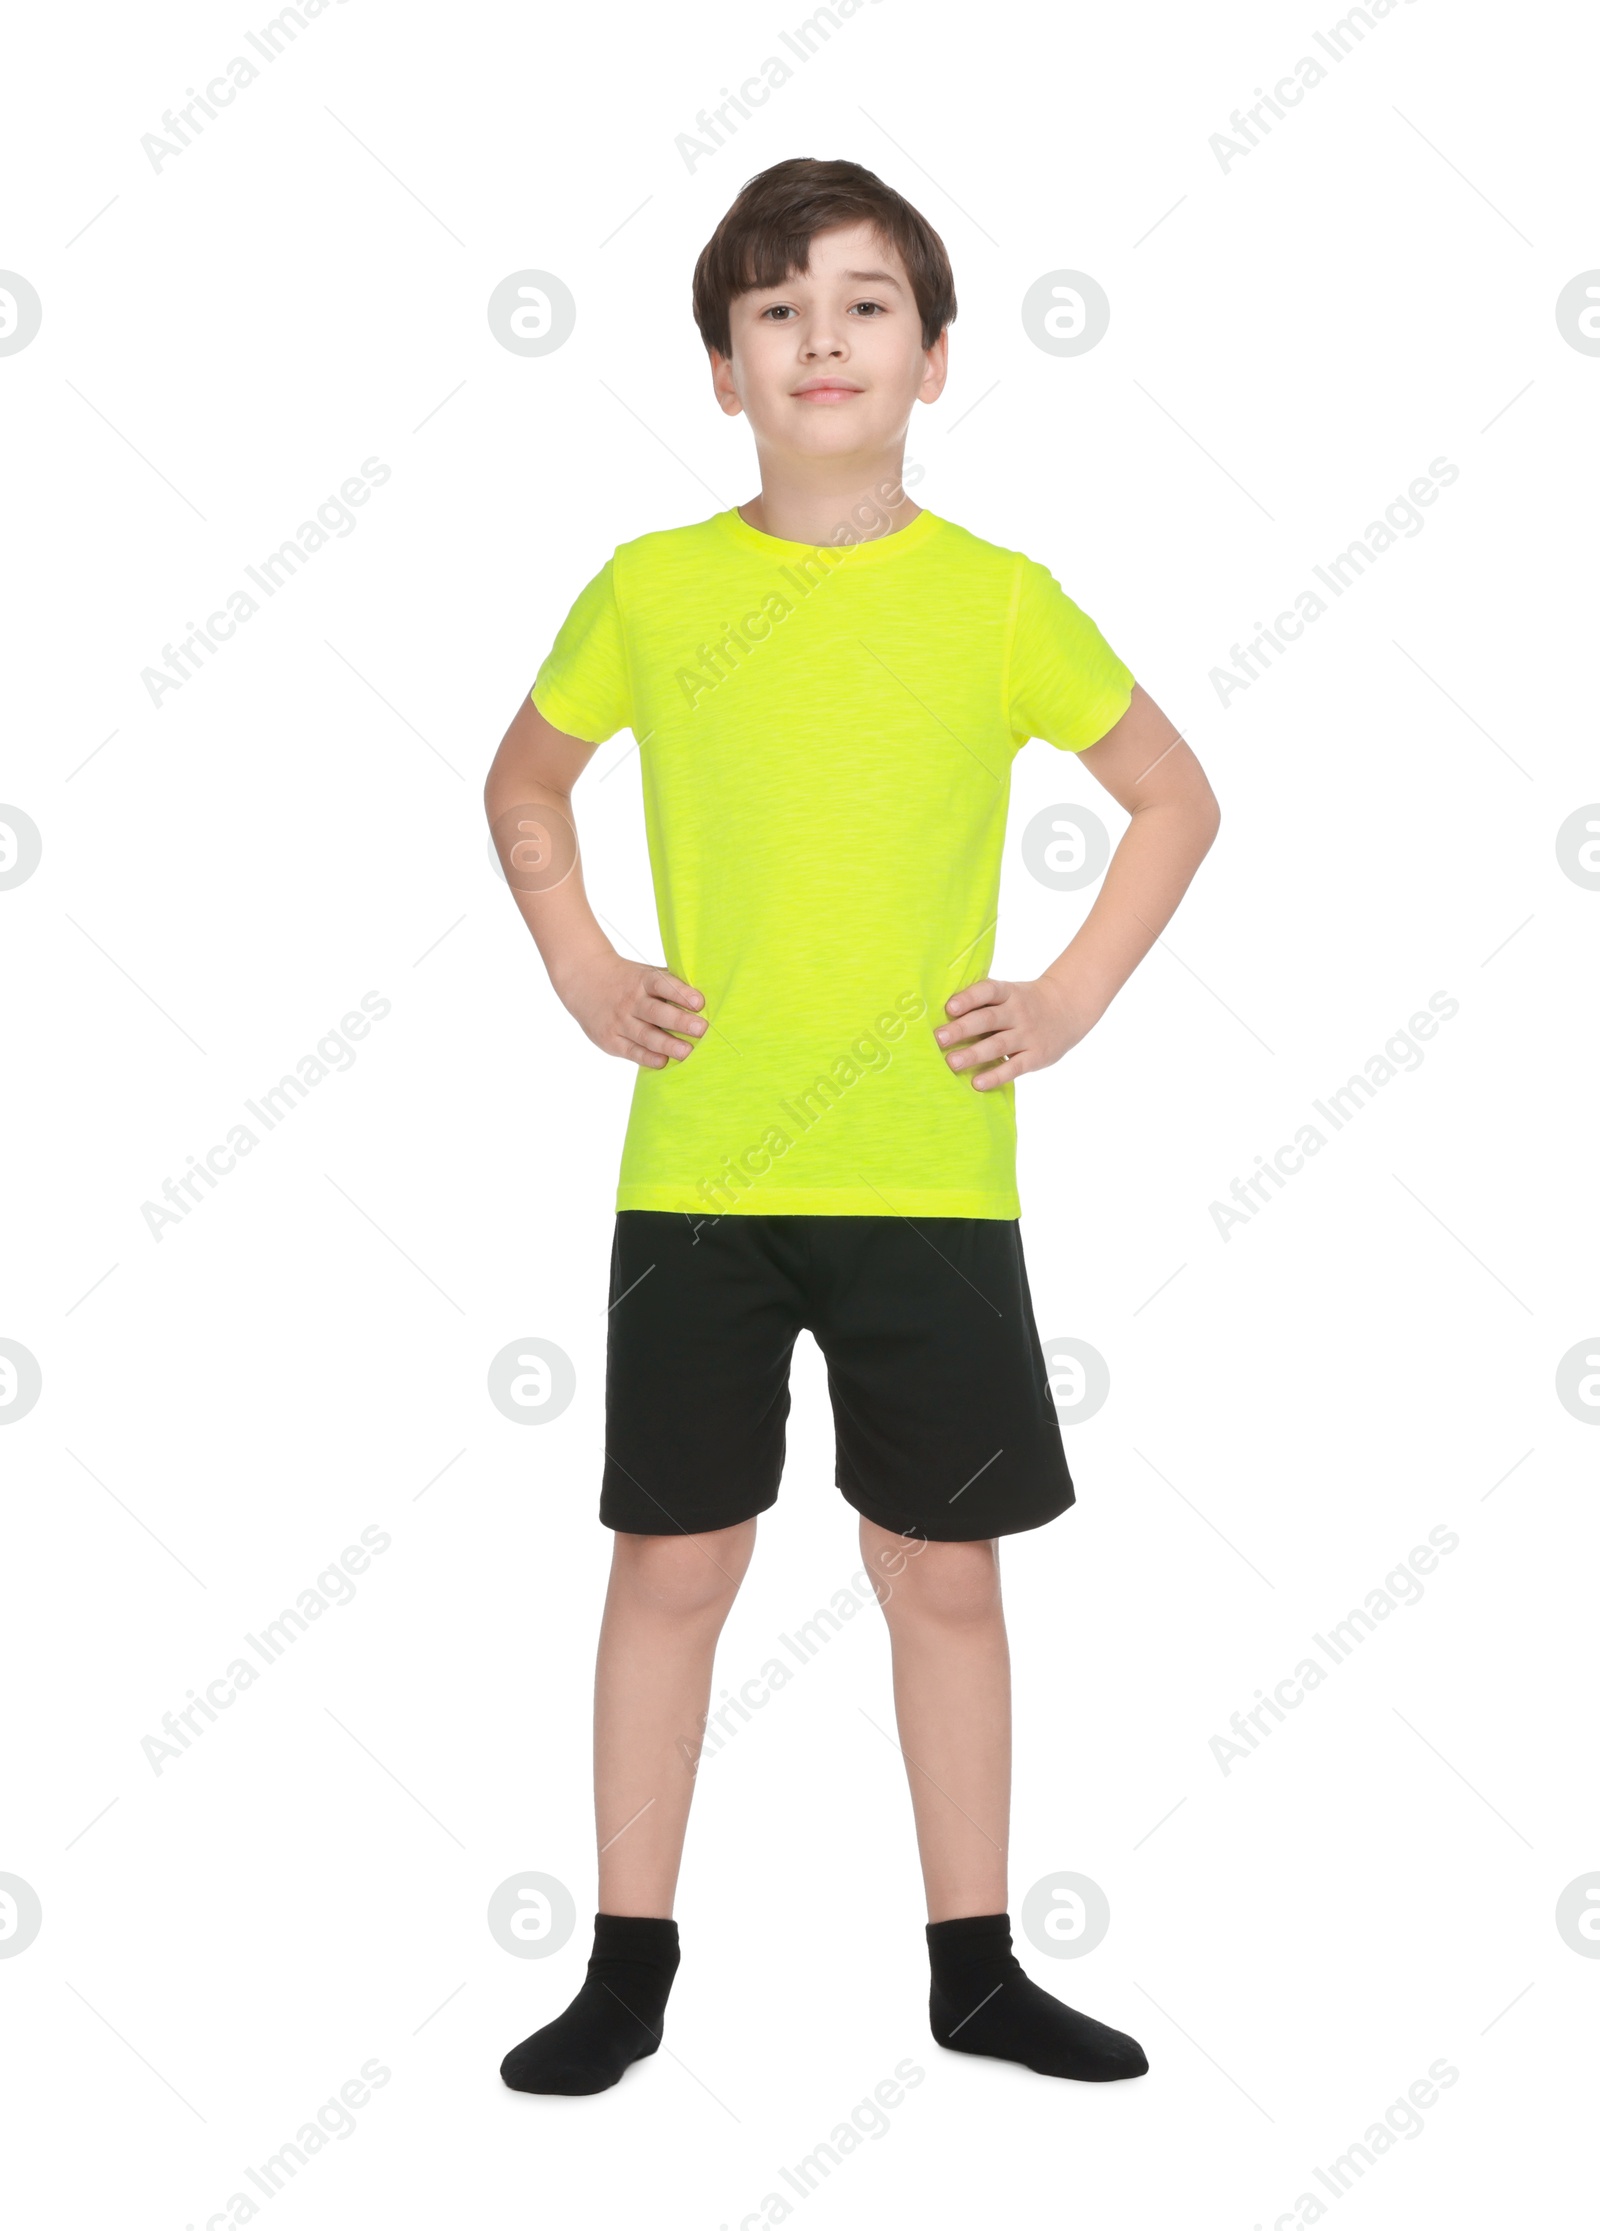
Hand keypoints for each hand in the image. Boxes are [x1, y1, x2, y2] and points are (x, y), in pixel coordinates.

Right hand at [555, 951, 706, 1069]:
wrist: (584, 980)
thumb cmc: (629, 980)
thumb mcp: (646, 974)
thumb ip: (670, 985)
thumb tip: (705, 1002)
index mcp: (643, 981)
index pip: (663, 985)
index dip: (681, 993)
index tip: (699, 1003)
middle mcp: (630, 1000)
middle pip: (656, 1012)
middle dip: (679, 1021)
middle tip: (701, 1029)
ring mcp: (619, 1020)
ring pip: (645, 1035)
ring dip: (667, 1044)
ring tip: (687, 1052)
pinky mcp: (610, 1039)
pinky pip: (631, 1051)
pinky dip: (647, 1057)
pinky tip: (663, 1062)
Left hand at [934, 974, 1095, 1088]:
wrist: (1067, 1008)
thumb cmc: (1023, 1004)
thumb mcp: (1009, 994)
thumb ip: (982, 1004)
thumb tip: (941, 1017)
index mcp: (1008, 993)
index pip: (988, 992)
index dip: (969, 998)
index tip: (949, 1007)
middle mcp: (1018, 1012)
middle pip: (988, 1019)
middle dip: (962, 1029)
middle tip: (938, 1038)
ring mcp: (1028, 1034)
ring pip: (998, 1045)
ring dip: (973, 1054)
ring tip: (951, 1062)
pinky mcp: (1036, 1056)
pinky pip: (1014, 1067)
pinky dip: (995, 1076)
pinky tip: (977, 1083)